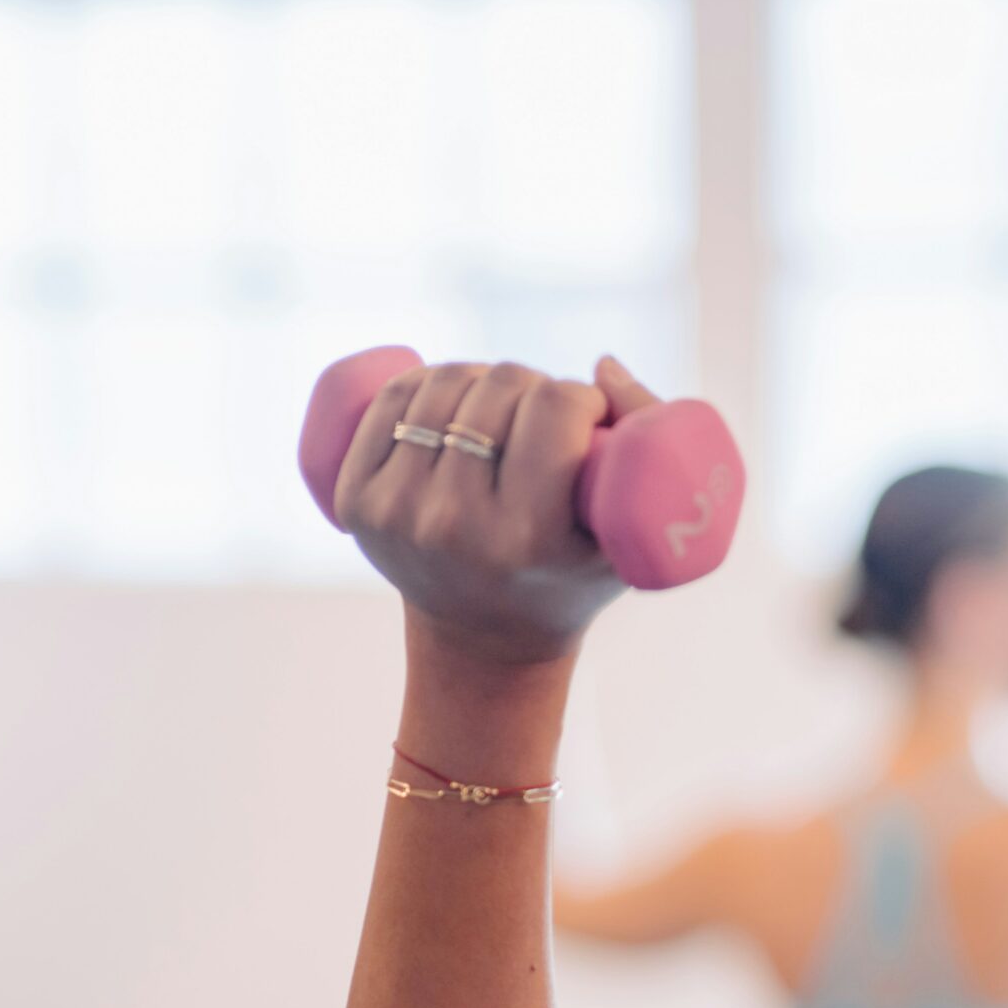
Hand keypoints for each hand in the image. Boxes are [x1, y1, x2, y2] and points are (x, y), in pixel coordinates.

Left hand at [335, 356, 660, 666]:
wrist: (483, 642)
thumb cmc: (572, 578)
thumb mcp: (630, 534)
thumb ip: (650, 439)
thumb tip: (601, 366)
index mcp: (525, 537)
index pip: (555, 407)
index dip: (583, 399)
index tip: (589, 422)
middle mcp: (453, 525)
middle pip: (502, 385)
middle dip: (535, 387)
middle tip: (545, 421)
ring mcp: (397, 512)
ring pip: (446, 381)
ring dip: (482, 378)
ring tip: (503, 410)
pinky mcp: (357, 502)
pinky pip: (390, 398)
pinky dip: (424, 381)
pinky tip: (451, 399)